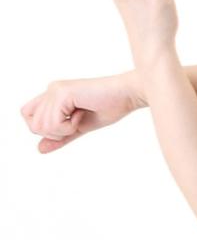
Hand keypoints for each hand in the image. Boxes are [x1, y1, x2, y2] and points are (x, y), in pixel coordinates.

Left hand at [21, 72, 145, 153]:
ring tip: (79, 119)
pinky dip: (69, 126)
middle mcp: (51, 90)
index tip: (67, 126)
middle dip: (55, 133)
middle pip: (33, 125)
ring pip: (41, 125)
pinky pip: (54, 123)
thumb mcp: (79, 128)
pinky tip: (82, 115)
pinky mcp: (62, 93)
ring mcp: (55, 90)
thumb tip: (39, 149)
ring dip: (63, 130)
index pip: (28, 115)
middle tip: (75, 124)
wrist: (126, 95)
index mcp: (53, 95)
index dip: (43, 128)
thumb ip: (60, 137)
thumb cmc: (109, 108)